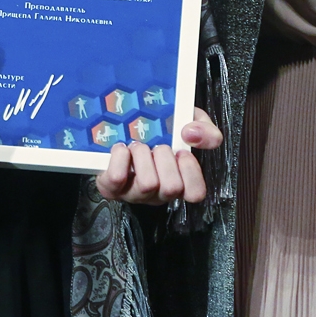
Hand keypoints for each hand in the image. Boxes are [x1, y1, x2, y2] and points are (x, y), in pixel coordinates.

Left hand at [94, 107, 222, 204]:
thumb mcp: (187, 122)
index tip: (182, 151)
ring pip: (147, 184)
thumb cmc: (156, 131)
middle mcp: (157, 193)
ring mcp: (133, 194)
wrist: (117, 126)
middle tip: (157, 145)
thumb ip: (204, 128)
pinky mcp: (111, 188)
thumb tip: (191, 134)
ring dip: (143, 156)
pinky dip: (120, 158)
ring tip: (137, 145)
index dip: (191, 172)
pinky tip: (121, 148)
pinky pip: (117, 179)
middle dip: (165, 158)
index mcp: (178, 181)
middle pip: (172, 188)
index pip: (195, 193)